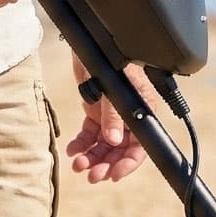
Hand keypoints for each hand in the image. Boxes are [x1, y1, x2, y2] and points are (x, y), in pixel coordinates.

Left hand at [66, 56, 148, 185]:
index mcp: (142, 112)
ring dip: (92, 157)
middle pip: (119, 150)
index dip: (127, 164)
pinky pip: (90, 134)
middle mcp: (129, 117)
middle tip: (91, 175)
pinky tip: (73, 150)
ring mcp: (111, 115)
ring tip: (78, 165)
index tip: (113, 176)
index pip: (139, 146)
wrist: (90, 41)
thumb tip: (114, 141)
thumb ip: (113, 116)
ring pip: (103, 145)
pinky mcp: (96, 110)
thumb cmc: (112, 58)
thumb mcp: (113, 88)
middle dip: (105, 164)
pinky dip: (81, 143)